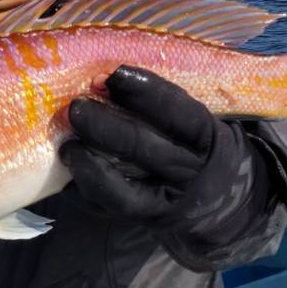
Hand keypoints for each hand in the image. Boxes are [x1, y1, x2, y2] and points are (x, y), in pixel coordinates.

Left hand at [60, 66, 262, 224]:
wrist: (221, 196)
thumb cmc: (197, 141)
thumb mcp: (200, 119)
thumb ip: (167, 98)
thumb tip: (111, 68)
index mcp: (207, 138)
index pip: (180, 113)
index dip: (147, 92)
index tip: (114, 72)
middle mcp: (189, 171)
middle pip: (146, 150)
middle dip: (108, 127)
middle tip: (75, 107)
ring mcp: (166, 201)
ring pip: (126, 190)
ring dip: (90, 166)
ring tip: (66, 147)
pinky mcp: (144, 220)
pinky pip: (110, 210)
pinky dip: (85, 191)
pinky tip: (66, 173)